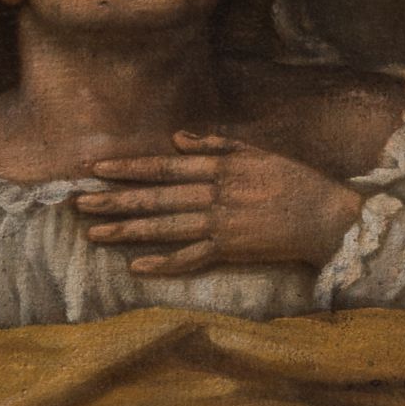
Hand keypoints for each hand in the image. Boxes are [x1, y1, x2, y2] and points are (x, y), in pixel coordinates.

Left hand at [74, 135, 363, 276]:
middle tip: (78, 203)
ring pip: (164, 227)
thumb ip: (216, 145)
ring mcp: (221, 224)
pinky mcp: (231, 250)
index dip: (127, 168)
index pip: (163, 167)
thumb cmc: (295, 181)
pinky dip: (164, 263)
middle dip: (114, 200)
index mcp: (219, 168)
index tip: (95, 169)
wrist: (326, 216)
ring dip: (128, 231)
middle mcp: (214, 195)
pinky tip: (137, 266)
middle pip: (155, 197)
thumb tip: (178, 139)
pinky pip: (191, 258)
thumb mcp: (257, 153)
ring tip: (94, 233)